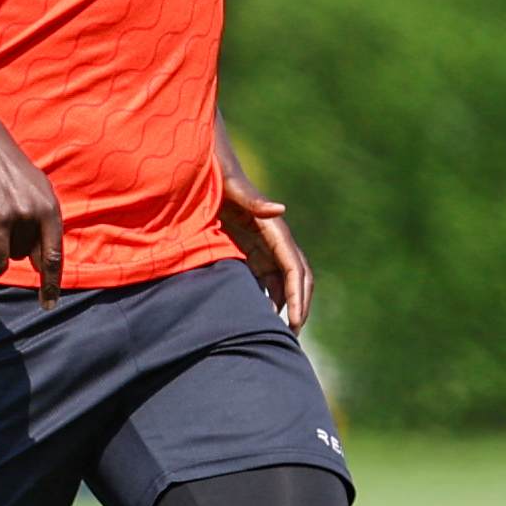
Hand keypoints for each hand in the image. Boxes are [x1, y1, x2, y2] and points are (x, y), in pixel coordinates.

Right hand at [0, 115, 63, 301]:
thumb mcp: (39, 194)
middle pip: (22, 257)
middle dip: (14, 252)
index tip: (48, 304)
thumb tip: (44, 267)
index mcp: (48, 209)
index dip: (50, 284)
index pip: (52, 257)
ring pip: (0, 262)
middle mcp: (27, 214)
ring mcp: (0, 215)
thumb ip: (45, 228)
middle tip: (6, 231)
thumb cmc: (14, 175)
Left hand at [217, 166, 312, 332]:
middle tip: (291, 336)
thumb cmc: (218, 177)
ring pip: (282, 283)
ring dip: (283, 306)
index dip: (298, 296)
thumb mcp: (232, 188)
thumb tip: (281, 209)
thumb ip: (254, 199)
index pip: (295, 269)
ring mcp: (264, 246)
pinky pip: (265, 279)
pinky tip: (256, 317)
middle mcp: (274, 239)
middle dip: (299, 306)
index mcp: (274, 229)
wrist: (206, 169)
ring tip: (274, 333)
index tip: (295, 322)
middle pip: (297, 279)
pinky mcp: (251, 250)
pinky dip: (266, 298)